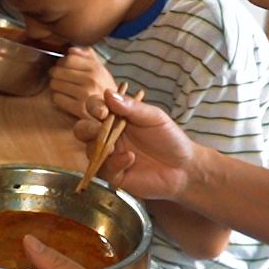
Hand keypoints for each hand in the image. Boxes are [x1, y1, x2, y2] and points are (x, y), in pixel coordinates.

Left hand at [49, 48, 113, 118]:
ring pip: (55, 84)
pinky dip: (58, 99)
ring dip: (56, 87)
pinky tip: (66, 99)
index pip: (67, 59)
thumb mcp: (99, 68)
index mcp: (95, 67)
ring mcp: (85, 94)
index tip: (63, 68)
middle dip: (56, 75)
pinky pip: (57, 98)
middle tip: (61, 80)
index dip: (62, 63)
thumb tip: (70, 49)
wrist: (114, 112)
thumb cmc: (103, 88)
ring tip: (65, 89)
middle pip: (57, 71)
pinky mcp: (79, 108)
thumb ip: (86, 55)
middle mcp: (91, 79)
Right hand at [74, 89, 198, 200]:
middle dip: (86, 128)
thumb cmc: (169, 139)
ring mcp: (109, 157)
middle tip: (97, 129)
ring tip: (112, 147)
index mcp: (116, 118)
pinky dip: (114, 163)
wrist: (184, 167)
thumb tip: (108, 93)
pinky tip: (130, 159)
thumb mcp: (154, 118)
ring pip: (89, 150)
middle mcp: (108, 136)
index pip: (95, 108)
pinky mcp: (114, 175)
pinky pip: (104, 169)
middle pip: (83, 130)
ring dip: (98, 147)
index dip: (93, 107)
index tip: (102, 111)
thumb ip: (132, 107)